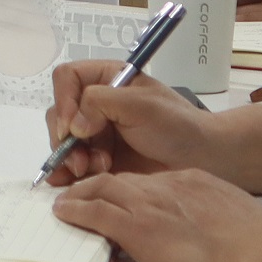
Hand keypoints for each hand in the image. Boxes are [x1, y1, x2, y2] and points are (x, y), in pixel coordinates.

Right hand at [42, 68, 223, 186]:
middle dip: (65, 137)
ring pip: (63, 141)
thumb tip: (74, 125)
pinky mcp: (98, 159)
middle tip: (80, 159)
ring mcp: (96, 133)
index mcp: (107, 79)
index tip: (72, 127)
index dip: (64, 100)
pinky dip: (67, 173)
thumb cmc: (177, 126)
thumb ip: (102, 104)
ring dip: (71, 157)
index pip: (67, 79)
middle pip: (59, 112)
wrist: (201, 160)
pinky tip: (70, 182)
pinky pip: (71, 164)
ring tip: (92, 169)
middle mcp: (96, 104)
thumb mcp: (142, 105)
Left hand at [52, 166, 261, 261]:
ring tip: (65, 202)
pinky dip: (75, 210)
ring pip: (101, 188)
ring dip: (80, 194)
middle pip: (120, 179)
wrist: (254, 254)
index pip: (148, 180)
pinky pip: (95, 212)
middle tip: (80, 193)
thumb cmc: (255, 244)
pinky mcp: (136, 227)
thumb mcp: (233, 215)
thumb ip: (212, 214)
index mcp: (191, 181)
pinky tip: (64, 213)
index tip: (119, 195)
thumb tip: (208, 230)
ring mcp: (148, 205)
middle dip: (96, 185)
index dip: (128, 187)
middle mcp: (165, 186)